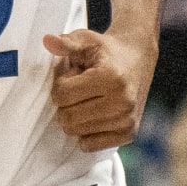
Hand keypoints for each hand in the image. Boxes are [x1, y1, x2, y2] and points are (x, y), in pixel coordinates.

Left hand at [43, 27, 154, 150]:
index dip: (60, 85)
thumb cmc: (107, 50)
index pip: (62, 96)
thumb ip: (66, 42)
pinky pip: (89, 146)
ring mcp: (127, 120)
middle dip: (65, 103)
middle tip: (79, 89)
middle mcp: (122, 102)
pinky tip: (94, 115)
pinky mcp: (129, 134)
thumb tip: (47, 40)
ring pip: (76, 132)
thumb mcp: (87, 39)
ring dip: (76, 116)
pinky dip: (85, 133)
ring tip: (89, 99)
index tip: (72, 76)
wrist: (138, 57)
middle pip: (67, 117)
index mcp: (111, 78)